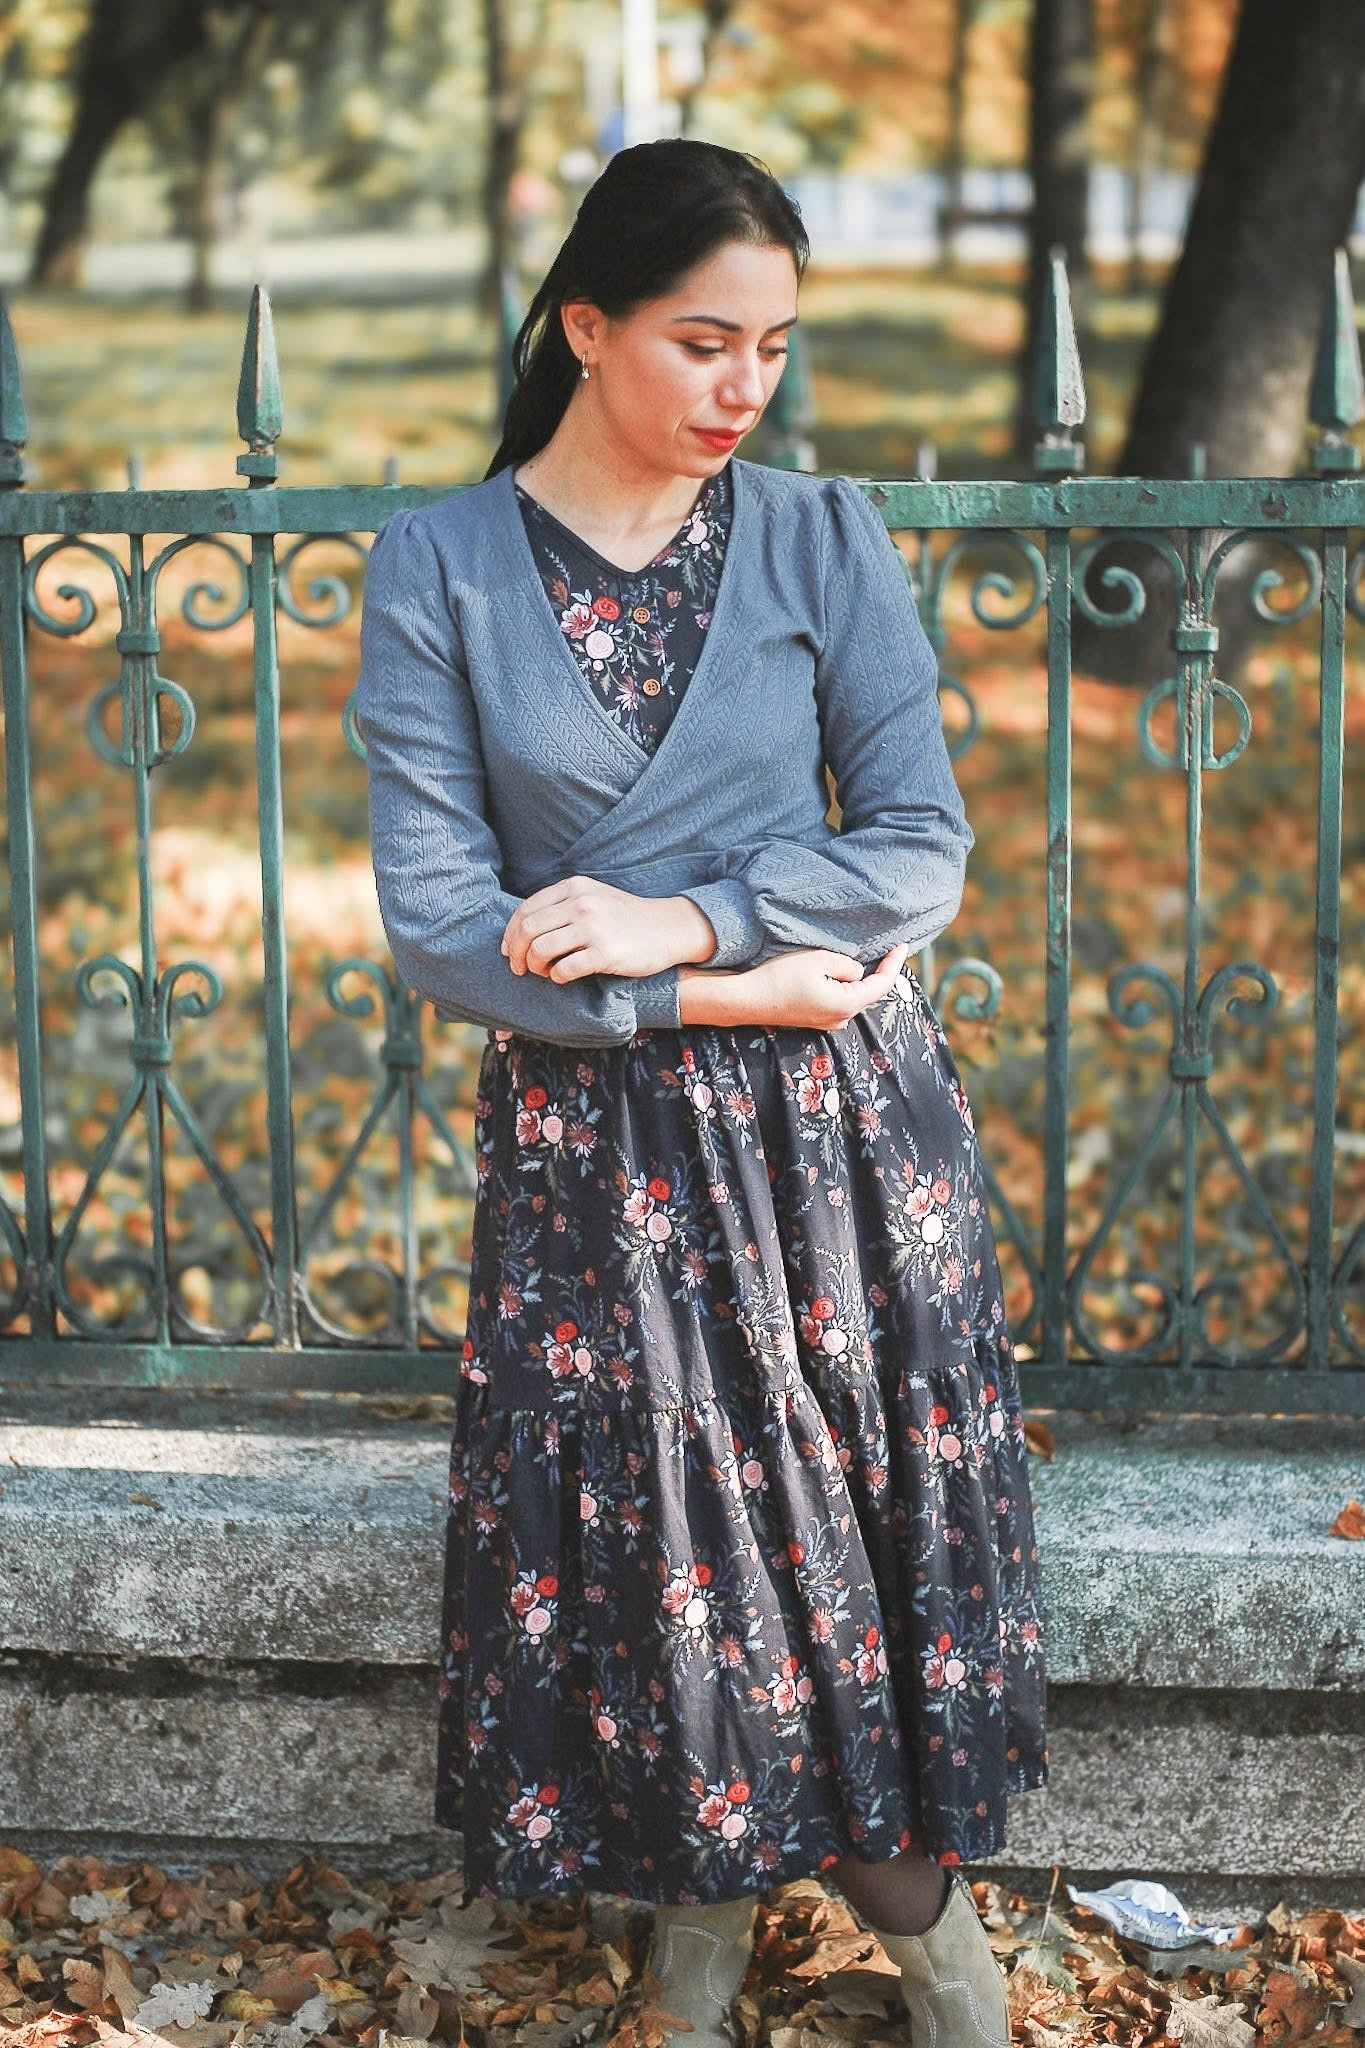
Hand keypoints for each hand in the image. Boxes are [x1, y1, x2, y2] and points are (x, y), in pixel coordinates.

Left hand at [500, 878, 710, 981]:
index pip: (526, 910)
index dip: (510, 934)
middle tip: (519, 969)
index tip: (509, 951)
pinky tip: (563, 977)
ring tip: (544, 972)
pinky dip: (557, 977)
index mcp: (575, 887)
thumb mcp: (593, 897)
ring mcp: (593, 928)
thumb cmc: (626, 918)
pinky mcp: (605, 953)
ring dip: (535, 966)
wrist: (668, 928)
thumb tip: (521, 931)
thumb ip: (562, 905)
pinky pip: (564, 969)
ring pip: (540, 949)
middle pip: (527, 930)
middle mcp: (581, 904)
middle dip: (516, 954)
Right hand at [680, 943, 911, 1028]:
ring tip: (871, 958)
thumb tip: (857, 972)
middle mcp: (841, 1017)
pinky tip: (844, 973)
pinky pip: (840, 1000)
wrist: (747, 999)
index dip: (894, 964)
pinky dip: (847, 986)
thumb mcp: (819, 960)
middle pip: (870, 992)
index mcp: (846, 1003)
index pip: (882, 984)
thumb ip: (847, 965)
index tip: (903, 945)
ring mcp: (827, 1022)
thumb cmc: (780, 977)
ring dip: (862, 980)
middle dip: (881, 971)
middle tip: (891, 949)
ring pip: (854, 996)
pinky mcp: (814, 1019)